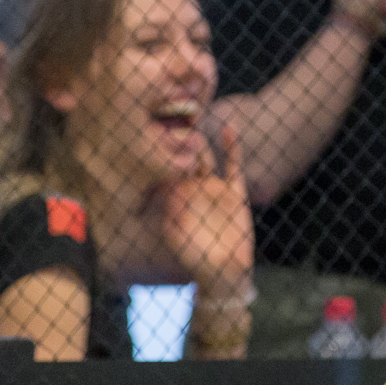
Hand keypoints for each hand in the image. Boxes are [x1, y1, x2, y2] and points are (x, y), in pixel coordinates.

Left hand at [160, 123, 253, 291]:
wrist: (224, 274)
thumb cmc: (196, 261)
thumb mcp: (178, 239)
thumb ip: (171, 216)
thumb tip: (166, 194)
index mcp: (175, 198)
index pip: (164, 169)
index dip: (158, 152)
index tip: (150, 129)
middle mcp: (192, 189)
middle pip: (182, 157)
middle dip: (176, 137)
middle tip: (170, 110)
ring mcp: (213, 189)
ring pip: (204, 157)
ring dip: (199, 138)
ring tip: (195, 112)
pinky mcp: (234, 193)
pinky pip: (233, 167)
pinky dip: (231, 148)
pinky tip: (229, 128)